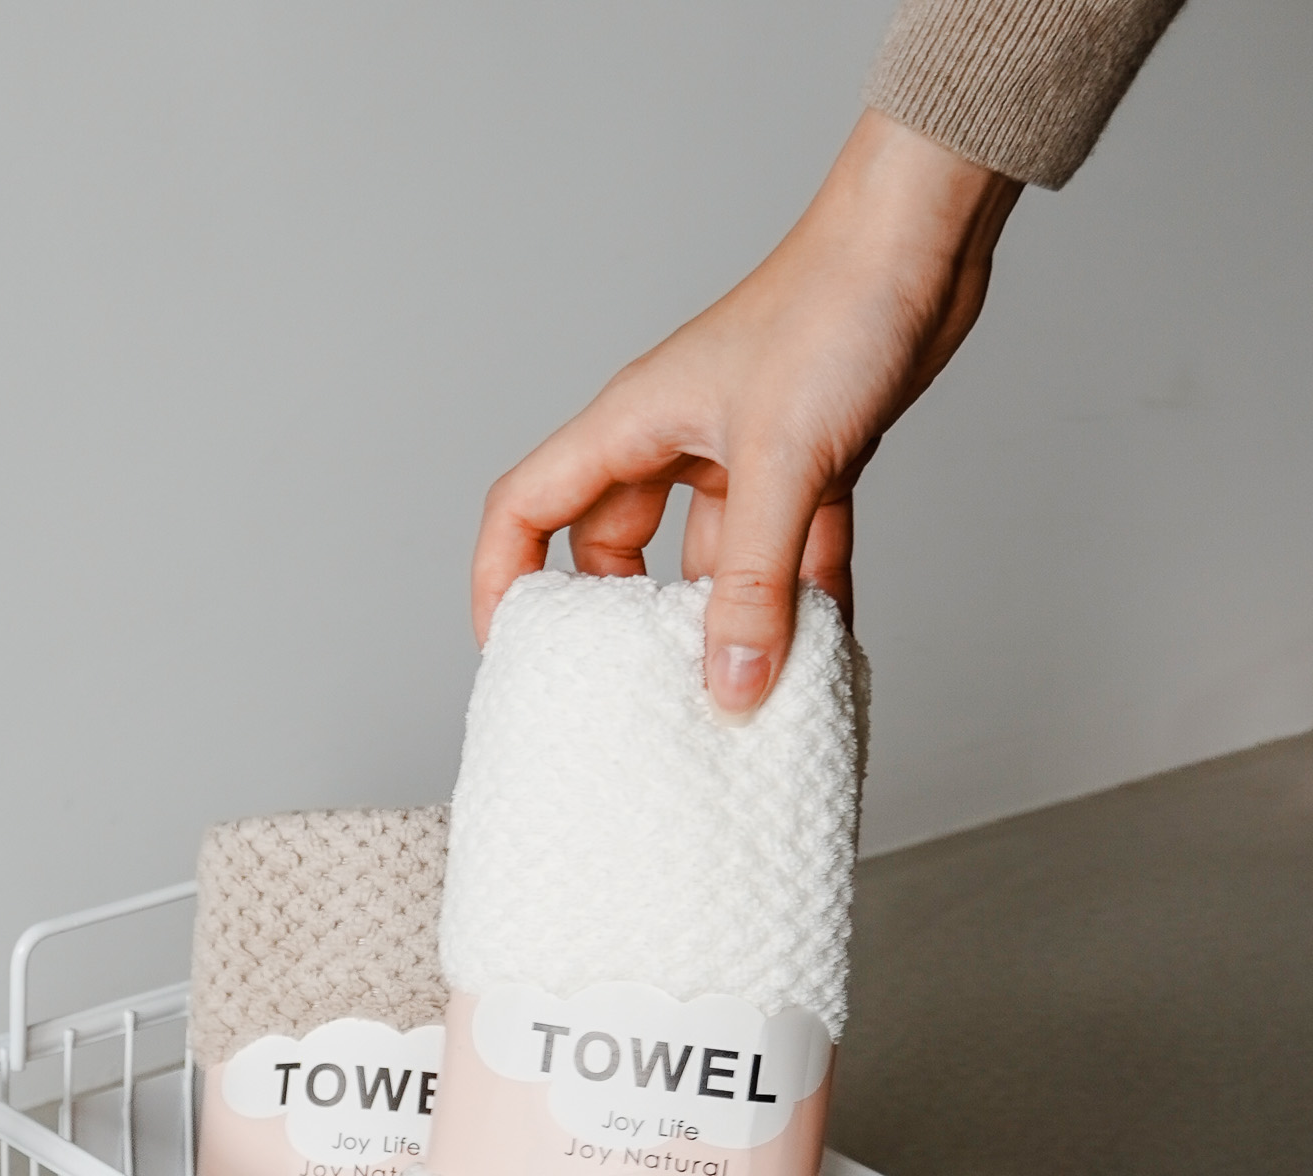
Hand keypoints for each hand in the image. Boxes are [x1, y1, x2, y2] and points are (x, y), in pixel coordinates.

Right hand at [471, 109, 1021, 716]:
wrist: (923, 236)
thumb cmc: (832, 307)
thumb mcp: (782, 462)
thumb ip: (755, 581)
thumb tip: (732, 687)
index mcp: (629, 427)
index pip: (526, 509)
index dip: (503, 580)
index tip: (513, 648)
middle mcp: (671, 442)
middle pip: (613, 550)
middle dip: (627, 619)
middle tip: (642, 682)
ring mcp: (738, 453)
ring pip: (709, 559)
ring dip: (731, 614)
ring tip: (744, 679)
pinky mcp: (804, 459)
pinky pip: (790, 548)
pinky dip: (807, 591)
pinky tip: (829, 640)